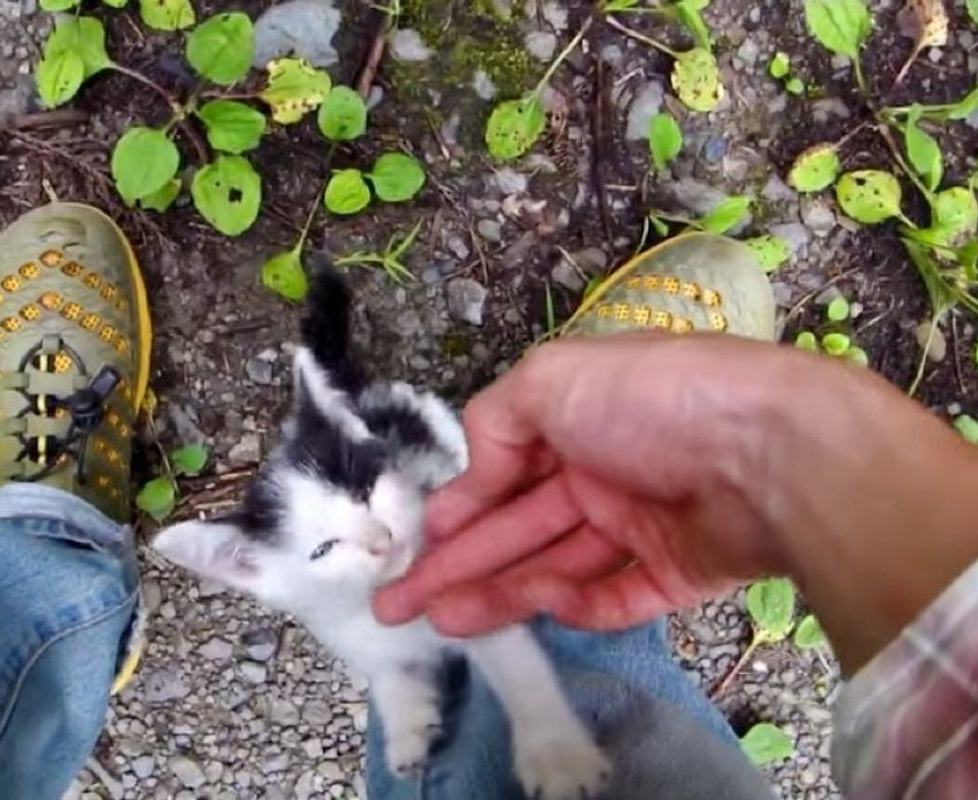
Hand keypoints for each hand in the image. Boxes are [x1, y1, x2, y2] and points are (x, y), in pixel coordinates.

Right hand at [374, 335, 786, 634]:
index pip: (503, 470)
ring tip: (445, 624)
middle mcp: (603, 469)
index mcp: (576, 418)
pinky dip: (579, 604)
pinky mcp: (679, 569)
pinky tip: (544, 608)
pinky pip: (618, 594)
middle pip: (518, 527)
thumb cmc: (651, 402)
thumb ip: (497, 418)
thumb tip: (475, 470)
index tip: (418, 543)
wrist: (770, 453)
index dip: (458, 507)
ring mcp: (642, 522)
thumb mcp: (552, 378)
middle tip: (400, 606)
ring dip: (499, 593)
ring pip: (557, 566)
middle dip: (457, 564)